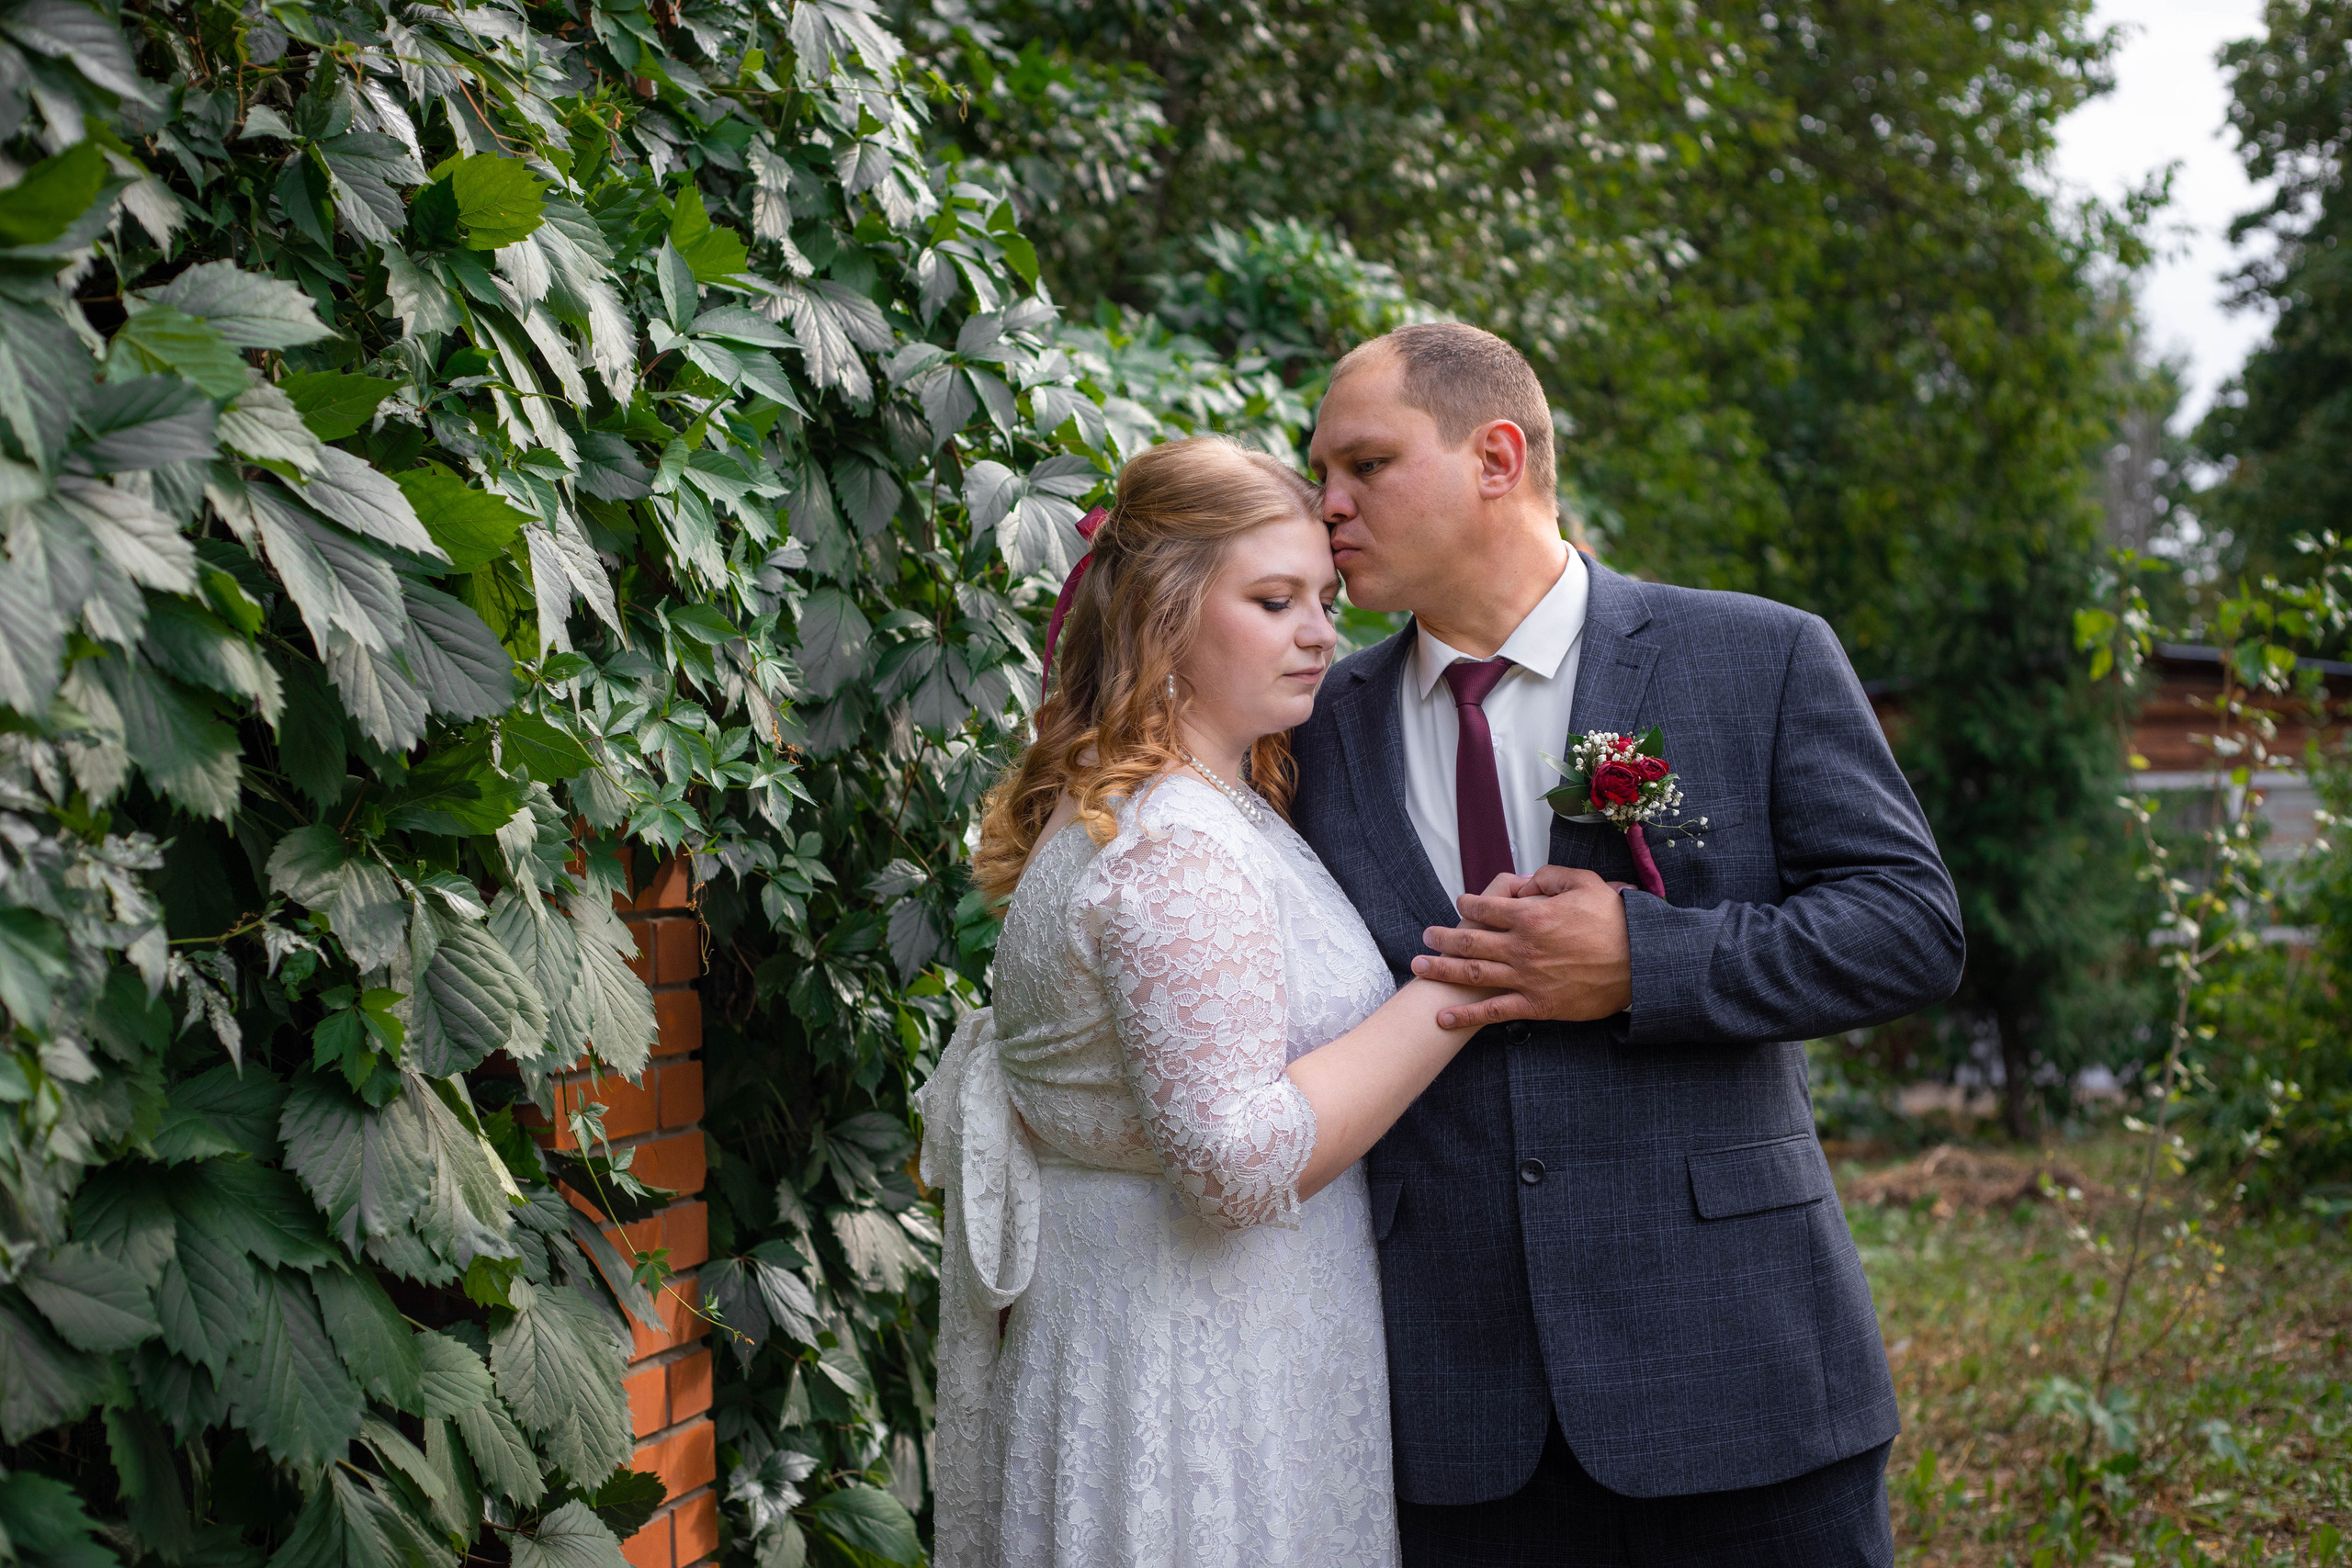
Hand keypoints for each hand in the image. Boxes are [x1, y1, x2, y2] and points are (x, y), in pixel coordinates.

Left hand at [1410, 865, 1632, 1027]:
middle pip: (1470, 940)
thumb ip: (1549, 876)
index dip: (1468, 904)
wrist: (1640, 962)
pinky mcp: (1537, 1005)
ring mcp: (1526, 978)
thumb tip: (1524, 881)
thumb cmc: (1616, 920)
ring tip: (1419, 968)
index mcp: (1531, 915)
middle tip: (1426, 935)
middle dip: (1443, 937)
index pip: (1486, 907)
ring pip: (1473, 973)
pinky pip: (1494, 1012)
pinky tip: (1444, 1019)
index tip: (1460, 904)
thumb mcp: (1585, 882)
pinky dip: (1467, 1016)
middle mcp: (1522, 947)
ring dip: (1442, 970)